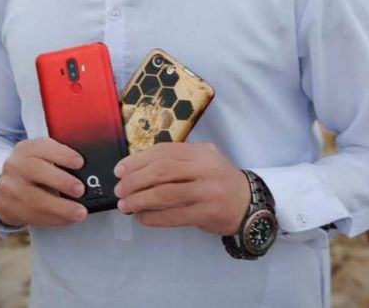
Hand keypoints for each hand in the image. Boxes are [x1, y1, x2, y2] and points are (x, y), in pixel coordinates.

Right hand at [0, 137, 87, 226]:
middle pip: (37, 171)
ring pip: (35, 199)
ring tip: (79, 212)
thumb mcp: (41, 155)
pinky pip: (33, 216)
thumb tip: (87, 168)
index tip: (80, 162)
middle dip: (61, 181)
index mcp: (26, 148)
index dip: (62, 154)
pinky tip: (68, 219)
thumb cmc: (34, 168)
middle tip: (80, 190)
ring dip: (61, 208)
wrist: (5, 186)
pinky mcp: (9, 208)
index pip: (43, 147)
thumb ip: (59, 157)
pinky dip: (54, 219)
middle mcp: (15, 166)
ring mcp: (10, 188)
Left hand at [113, 142, 249, 235]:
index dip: (138, 160)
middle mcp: (205, 167)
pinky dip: (153, 217)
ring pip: (165, 193)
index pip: (164, 151)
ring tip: (125, 205)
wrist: (248, 204)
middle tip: (119, 189)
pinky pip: (174, 215)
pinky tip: (142, 218)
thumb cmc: (218, 181)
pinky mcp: (207, 213)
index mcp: (200, 151)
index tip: (120, 169)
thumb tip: (137, 170)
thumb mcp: (202, 162)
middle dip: (135, 180)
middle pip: (162, 171)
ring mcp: (207, 190)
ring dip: (140, 200)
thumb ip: (177, 162)